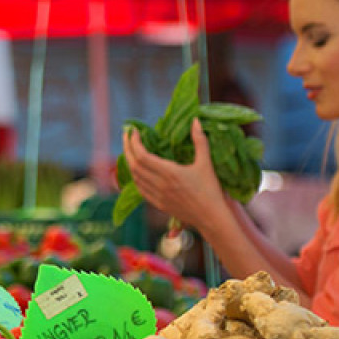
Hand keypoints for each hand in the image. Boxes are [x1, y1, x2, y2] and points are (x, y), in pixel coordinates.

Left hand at [122, 119, 230, 233]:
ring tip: (131, 150)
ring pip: (135, 177)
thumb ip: (200, 140)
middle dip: (128, 149)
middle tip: (127, 136)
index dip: (134, 142)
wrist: (211, 217)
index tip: (133, 131)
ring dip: (130, 162)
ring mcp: (157, 196)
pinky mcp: (158, 204)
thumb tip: (195, 121)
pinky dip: (135, 177)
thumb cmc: (210, 189)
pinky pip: (140, 189)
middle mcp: (160, 184)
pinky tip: (138, 170)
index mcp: (170, 172)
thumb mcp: (206, 163)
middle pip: (134, 165)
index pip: (142, 155)